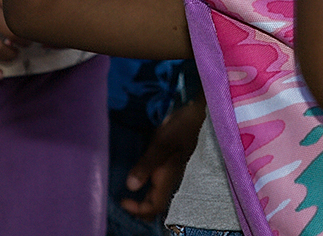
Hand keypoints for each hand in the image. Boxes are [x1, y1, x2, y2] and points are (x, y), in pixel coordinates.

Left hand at [120, 98, 205, 219]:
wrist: (199, 114)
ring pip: (158, 196)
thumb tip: (130, 186)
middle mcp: (172, 180)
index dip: (137, 210)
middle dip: (140, 209)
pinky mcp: (172, 165)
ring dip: (144, 200)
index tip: (123, 200)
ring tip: (130, 193)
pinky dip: (148, 189)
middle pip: (156, 205)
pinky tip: (141, 178)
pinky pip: (159, 185)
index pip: (154, 207)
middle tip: (125, 200)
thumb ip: (146, 165)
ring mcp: (174, 173)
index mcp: (169, 178)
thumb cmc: (181, 128)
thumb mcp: (161, 144)